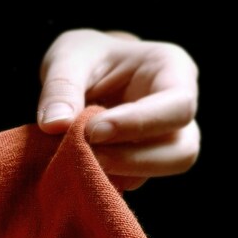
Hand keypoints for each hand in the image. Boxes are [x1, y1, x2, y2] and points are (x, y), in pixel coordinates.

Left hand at [36, 29, 199, 190]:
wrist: (83, 71)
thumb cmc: (84, 56)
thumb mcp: (67, 56)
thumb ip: (61, 87)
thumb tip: (55, 125)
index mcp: (172, 69)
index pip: (177, 106)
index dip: (138, 124)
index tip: (92, 131)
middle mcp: (177, 107)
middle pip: (182, 149)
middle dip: (134, 159)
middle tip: (87, 154)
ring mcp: (166, 138)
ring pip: (164, 170)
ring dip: (122, 173)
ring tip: (81, 161)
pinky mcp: (144, 161)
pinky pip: (137, 180)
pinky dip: (109, 181)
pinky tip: (81, 170)